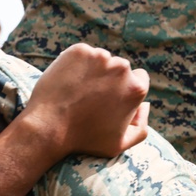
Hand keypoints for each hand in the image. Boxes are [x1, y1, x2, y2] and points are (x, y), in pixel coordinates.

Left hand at [22, 44, 149, 160]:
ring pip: (101, 60)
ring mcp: (99, 57)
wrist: (49, 127)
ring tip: (77, 92)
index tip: (110, 99)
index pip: (139, 79)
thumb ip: (141, 128)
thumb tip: (146, 105)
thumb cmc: (84, 139)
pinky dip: (77, 64)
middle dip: (109, 79)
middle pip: (120, 68)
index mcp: (136, 89)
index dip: (125, 90)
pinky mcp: (79, 50)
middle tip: (90, 98)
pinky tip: (68, 82)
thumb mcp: (119, 145)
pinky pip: (83, 54)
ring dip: (93, 71)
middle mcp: (121, 68)